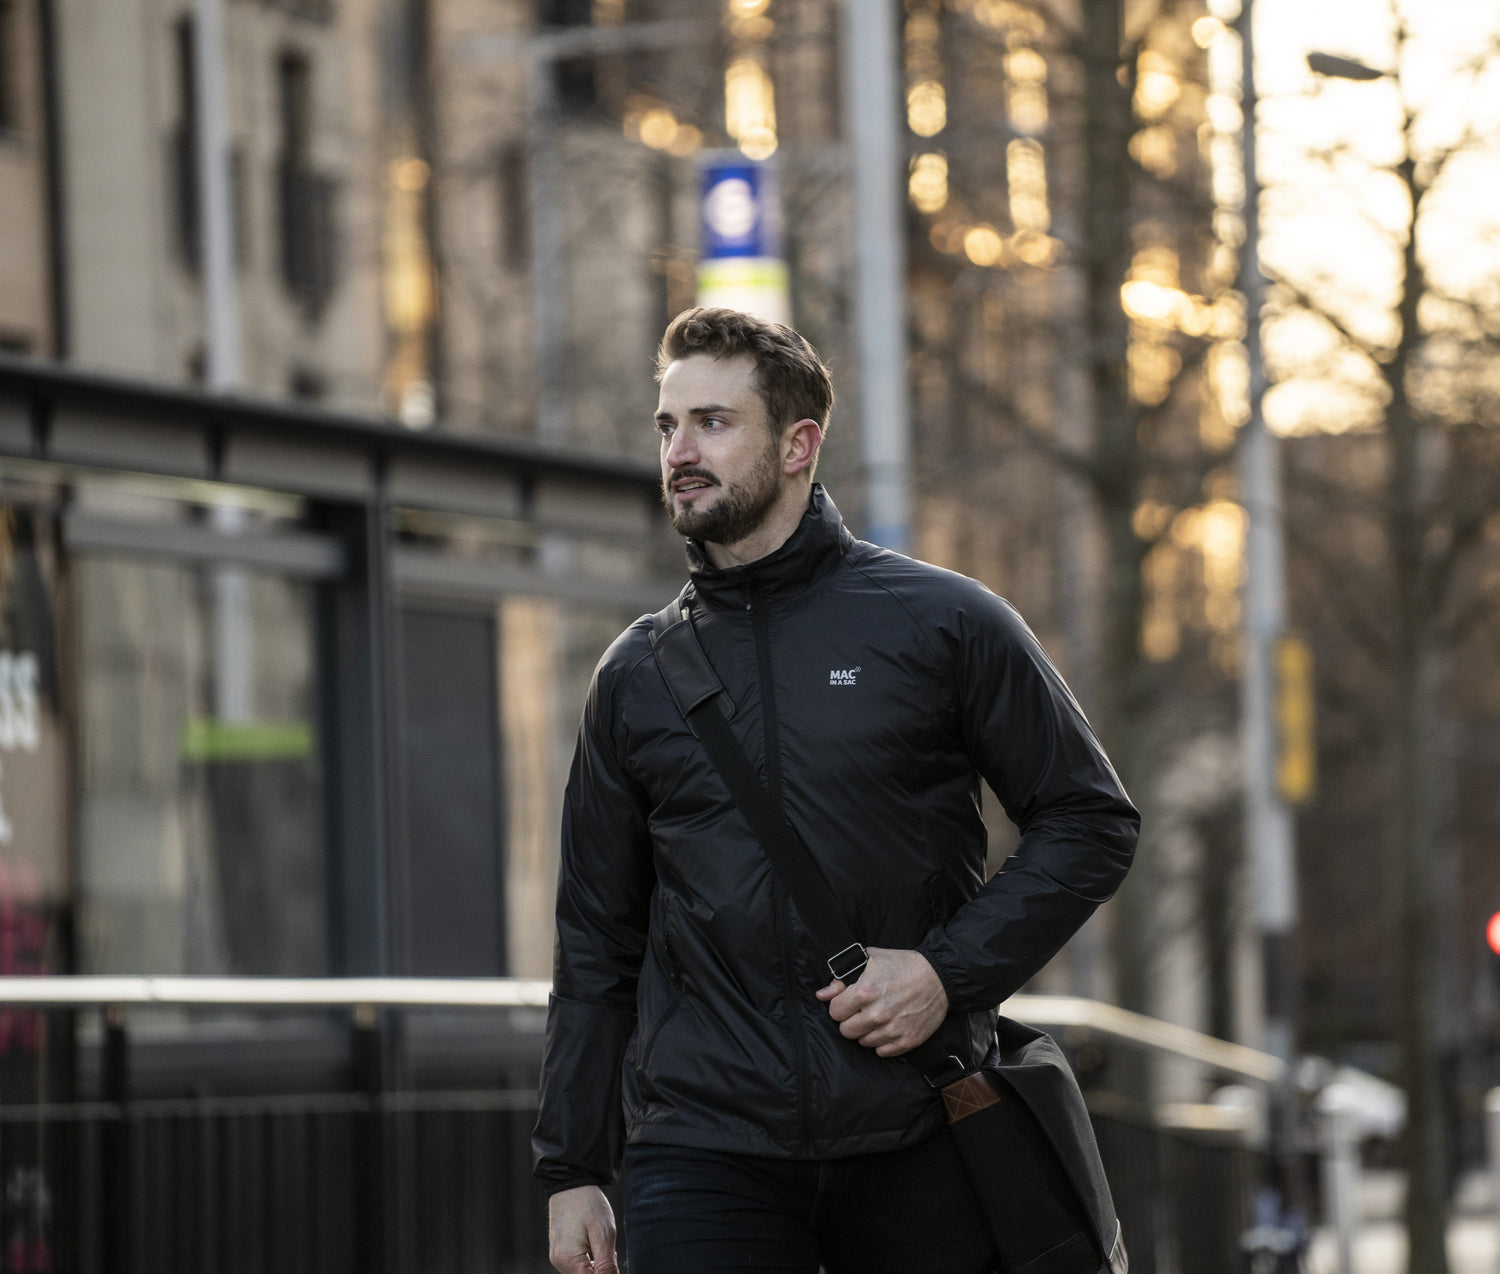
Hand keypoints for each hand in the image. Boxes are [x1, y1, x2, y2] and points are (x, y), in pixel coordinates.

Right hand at [548, 1184, 617, 1273]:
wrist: (571, 1182)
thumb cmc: (588, 1204)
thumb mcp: (604, 1234)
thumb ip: (607, 1265)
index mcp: (568, 1260)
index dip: (607, 1273)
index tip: (612, 1255)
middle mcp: (558, 1262)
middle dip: (601, 1269)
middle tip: (609, 1249)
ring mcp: (557, 1257)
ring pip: (582, 1272)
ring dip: (595, 1265)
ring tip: (600, 1241)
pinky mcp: (559, 1250)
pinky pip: (576, 1264)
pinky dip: (588, 1259)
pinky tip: (593, 1242)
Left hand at [815, 947, 947, 1056]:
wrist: (938, 976)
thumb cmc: (902, 965)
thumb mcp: (869, 960)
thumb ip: (841, 978)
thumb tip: (821, 995)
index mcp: (864, 992)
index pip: (835, 1013)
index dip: (840, 1007)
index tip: (849, 1003)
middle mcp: (877, 1014)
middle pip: (846, 1031)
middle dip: (851, 1021)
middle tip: (862, 1011)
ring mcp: (893, 1029)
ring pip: (864, 1043)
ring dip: (868, 1032)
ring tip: (879, 1017)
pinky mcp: (907, 1041)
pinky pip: (882, 1052)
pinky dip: (883, 1042)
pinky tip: (889, 1027)